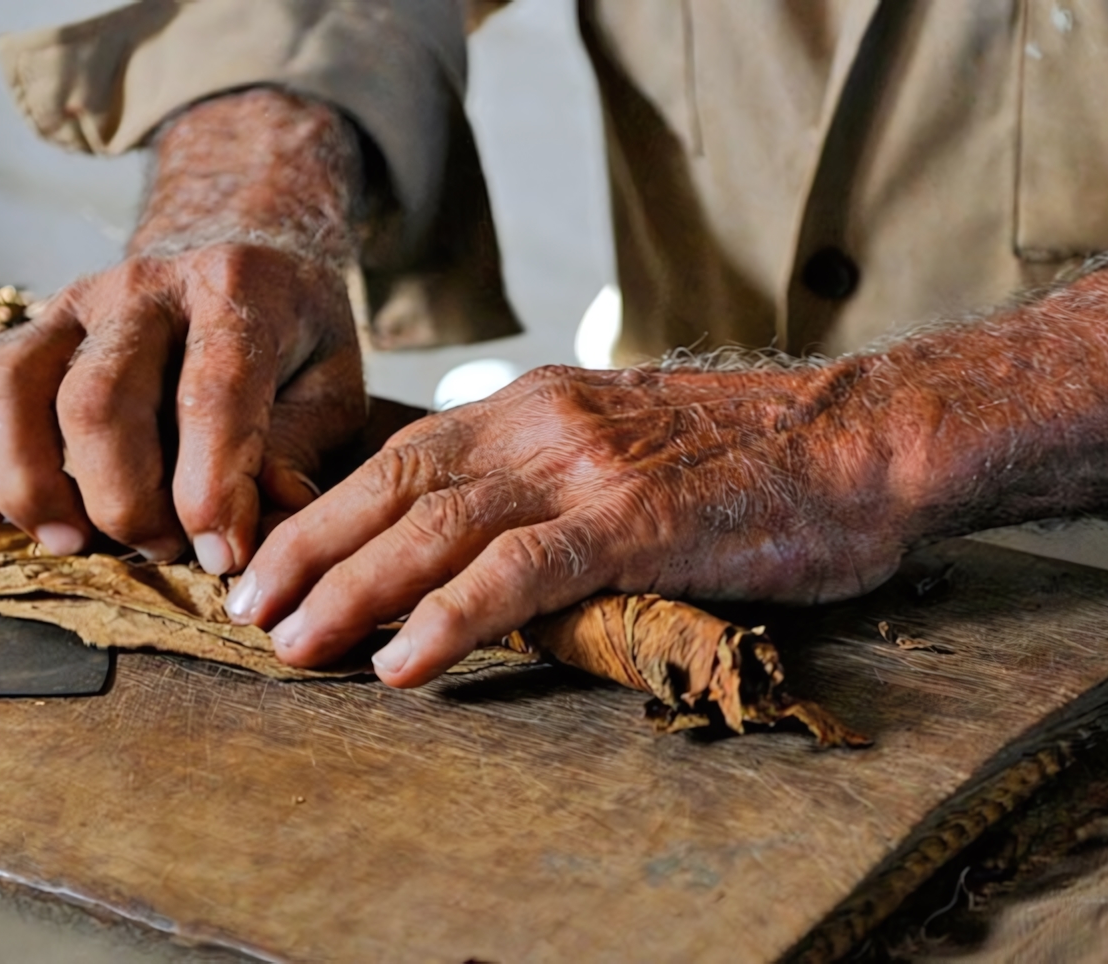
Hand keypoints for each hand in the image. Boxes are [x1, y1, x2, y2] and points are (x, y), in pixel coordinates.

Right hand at [0, 88, 365, 570]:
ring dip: (30, 485)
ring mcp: (70, 303)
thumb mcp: (331, 386)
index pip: (211, 392)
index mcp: (238, 288)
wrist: (242, 251)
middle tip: (159, 550)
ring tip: (73, 542)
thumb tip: (257, 527)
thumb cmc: (292, 340)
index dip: (212, 490)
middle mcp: (143, 285)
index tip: (220, 558)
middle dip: (121, 501)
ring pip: (8, 390)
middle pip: (96, 401)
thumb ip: (296, 451)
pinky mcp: (23, 329)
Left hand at [226, 362, 909, 686]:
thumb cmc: (741, 455)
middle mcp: (538, 424)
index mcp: (528, 406)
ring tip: (296, 647)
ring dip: (352, 591)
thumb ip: (537, 480)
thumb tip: (466, 544)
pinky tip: (402, 665)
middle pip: (390, 487)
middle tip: (250, 615)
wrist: (857, 436)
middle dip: (309, 554)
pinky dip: (450, 618)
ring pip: (435, 528)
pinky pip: (519, 570)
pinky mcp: (635, 520)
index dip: (324, 516)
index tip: (271, 566)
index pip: (397, 458)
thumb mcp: (615, 443)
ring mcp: (583, 469)